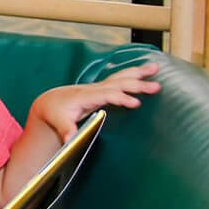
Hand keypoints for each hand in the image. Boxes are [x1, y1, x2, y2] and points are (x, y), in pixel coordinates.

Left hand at [30, 62, 161, 138]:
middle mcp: (95, 89)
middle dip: (137, 85)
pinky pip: (122, 79)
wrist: (52, 101)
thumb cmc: (56, 112)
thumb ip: (66, 130)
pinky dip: (135, 74)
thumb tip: (70, 140)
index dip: (122, 98)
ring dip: (139, 73)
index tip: (136, 103)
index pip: (107, 95)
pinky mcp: (104, 88)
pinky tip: (148, 71)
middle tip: (156, 87)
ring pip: (121, 77)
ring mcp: (100, 87)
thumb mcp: (58, 122)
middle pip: (119, 84)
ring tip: (156, 68)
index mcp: (86, 96)